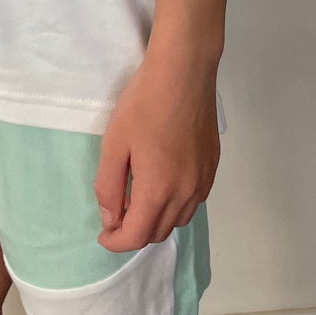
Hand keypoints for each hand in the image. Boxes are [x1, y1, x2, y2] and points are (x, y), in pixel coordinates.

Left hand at [94, 50, 218, 250]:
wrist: (184, 72)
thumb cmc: (144, 104)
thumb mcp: (114, 144)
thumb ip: (109, 187)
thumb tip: (111, 218)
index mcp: (158, 190)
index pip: (137, 236)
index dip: (116, 242)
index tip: (103, 235)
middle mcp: (186, 193)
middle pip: (159, 233)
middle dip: (135, 233)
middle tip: (116, 215)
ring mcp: (203, 180)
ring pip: (179, 220)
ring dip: (156, 221)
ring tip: (137, 200)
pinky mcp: (212, 166)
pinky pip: (193, 202)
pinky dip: (175, 206)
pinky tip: (162, 186)